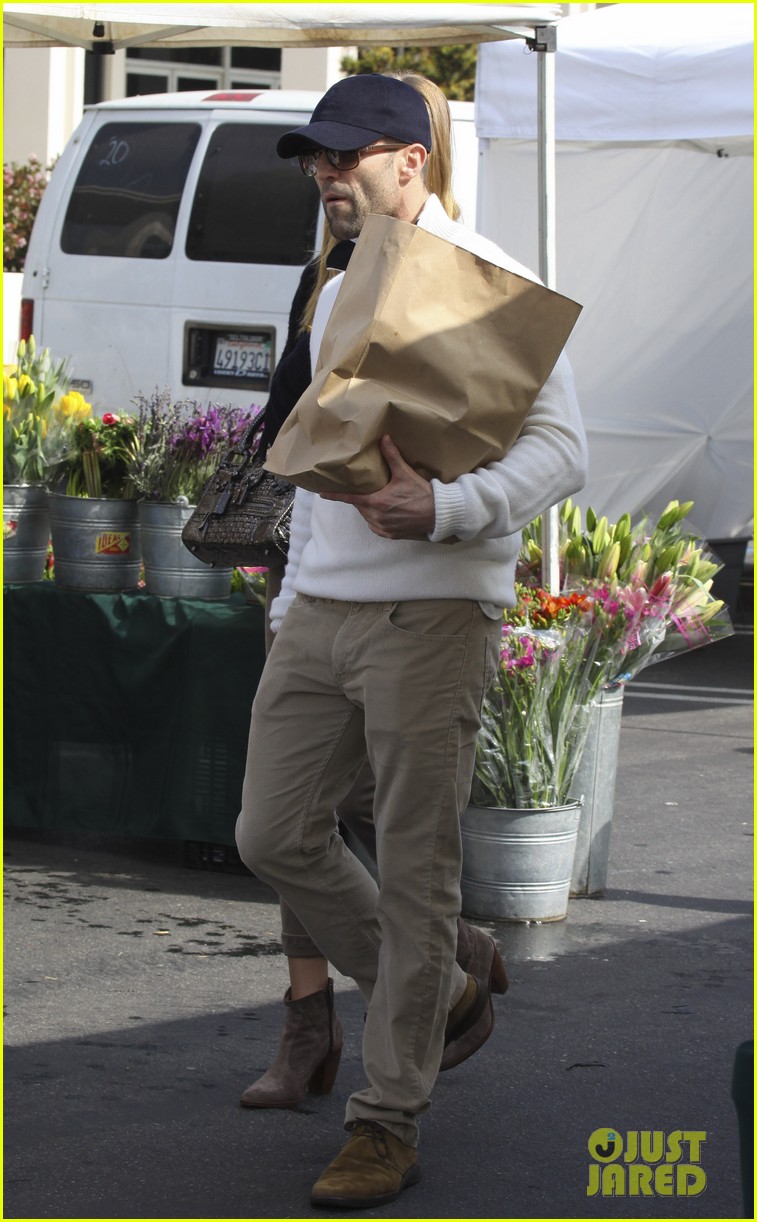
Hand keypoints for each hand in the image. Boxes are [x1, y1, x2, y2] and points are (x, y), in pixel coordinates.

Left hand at [320, 435, 435, 539]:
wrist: (438, 514)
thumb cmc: (421, 494)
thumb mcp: (404, 473)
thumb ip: (392, 456)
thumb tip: (384, 438)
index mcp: (376, 503)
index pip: (350, 498)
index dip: (335, 495)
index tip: (322, 494)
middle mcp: (376, 517)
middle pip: (360, 506)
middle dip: (362, 498)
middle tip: (370, 490)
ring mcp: (383, 528)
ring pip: (368, 517)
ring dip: (370, 509)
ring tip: (381, 500)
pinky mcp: (390, 535)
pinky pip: (377, 527)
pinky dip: (378, 519)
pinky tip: (387, 512)